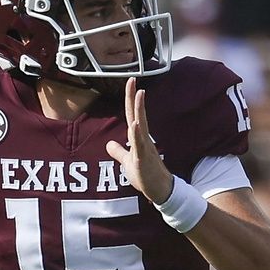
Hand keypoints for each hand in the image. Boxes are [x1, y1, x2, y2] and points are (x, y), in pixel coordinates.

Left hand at [104, 77, 173, 204]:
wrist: (160, 191)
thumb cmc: (146, 176)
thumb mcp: (127, 162)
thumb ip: (119, 152)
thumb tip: (109, 144)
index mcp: (137, 138)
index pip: (132, 114)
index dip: (130, 99)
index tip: (130, 82)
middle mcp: (142, 139)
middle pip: (136, 114)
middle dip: (134, 97)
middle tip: (132, 79)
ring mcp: (145, 148)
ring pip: (140, 126)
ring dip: (139, 110)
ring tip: (139, 94)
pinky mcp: (144, 159)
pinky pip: (140, 145)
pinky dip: (138, 135)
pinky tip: (136, 124)